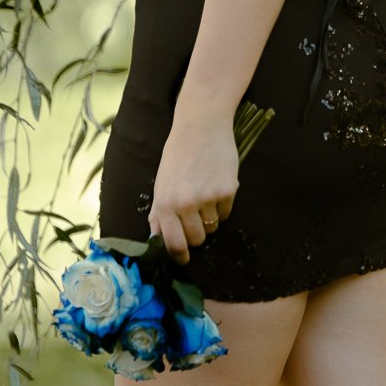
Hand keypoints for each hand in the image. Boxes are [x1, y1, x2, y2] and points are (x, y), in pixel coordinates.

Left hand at [148, 112, 238, 265]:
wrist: (201, 126)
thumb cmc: (178, 154)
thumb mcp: (161, 183)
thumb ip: (159, 213)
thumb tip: (157, 239)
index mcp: (165, 203)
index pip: (174, 243)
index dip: (180, 256)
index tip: (184, 259)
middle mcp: (185, 204)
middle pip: (198, 238)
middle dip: (198, 233)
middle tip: (196, 216)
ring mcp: (208, 198)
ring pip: (213, 225)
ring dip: (210, 215)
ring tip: (205, 191)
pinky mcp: (227, 191)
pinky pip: (227, 212)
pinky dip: (223, 204)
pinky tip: (216, 185)